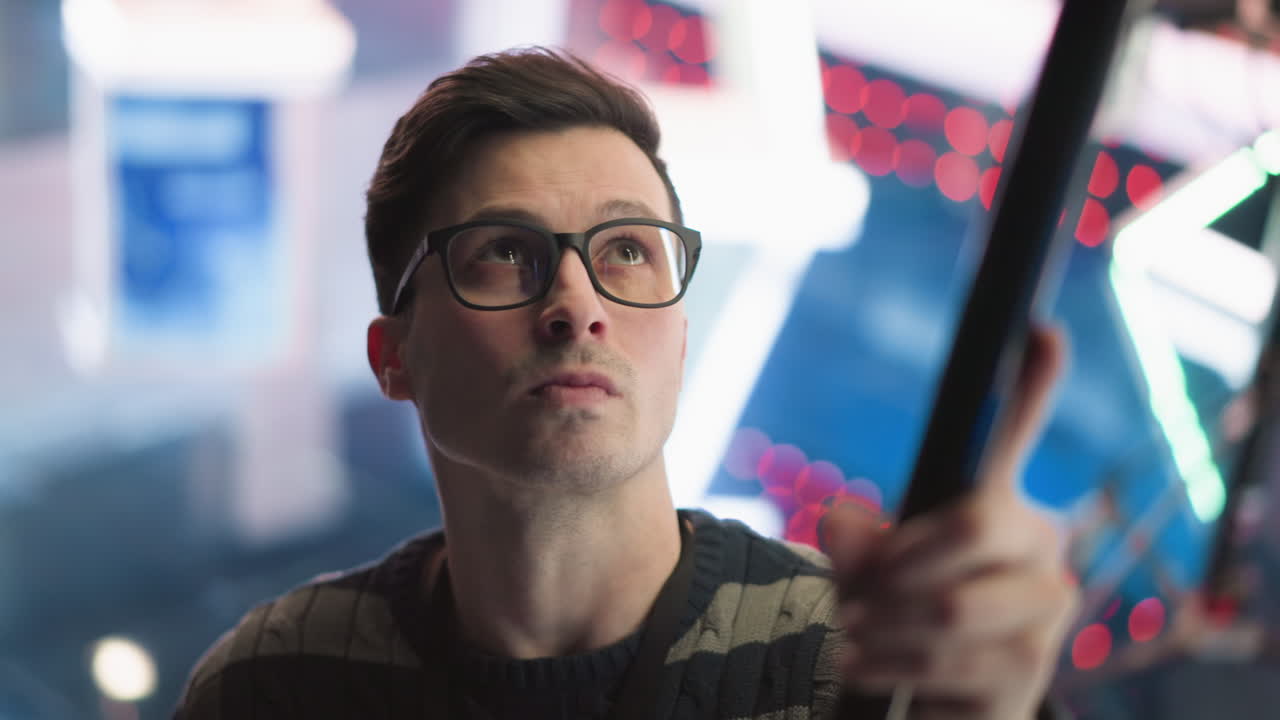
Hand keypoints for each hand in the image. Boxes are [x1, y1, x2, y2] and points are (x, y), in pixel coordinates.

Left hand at [826, 326, 1078, 718]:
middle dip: (898, 564)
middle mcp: (1042, 551)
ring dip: (883, 625)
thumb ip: (857, 546)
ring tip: (848, 638)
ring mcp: (1045, 617)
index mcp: (1003, 508)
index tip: (1041, 328)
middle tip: (850, 595)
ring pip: (953, 606)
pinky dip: (890, 667)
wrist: (938, 702)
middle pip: (974, 524)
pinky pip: (948, 665)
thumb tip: (843, 520)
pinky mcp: (1029, 678)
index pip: (1011, 437)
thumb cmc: (902, 616)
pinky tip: (868, 669)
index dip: (1032, 385)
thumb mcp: (867, 575)